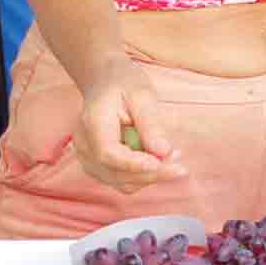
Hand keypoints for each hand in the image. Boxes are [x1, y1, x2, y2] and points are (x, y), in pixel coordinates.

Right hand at [75, 59, 186, 192]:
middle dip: (150, 175)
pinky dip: (142, 175)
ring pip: (119, 182)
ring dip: (148, 177)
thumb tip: (163, 153)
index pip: (108, 153)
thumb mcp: (142, 94)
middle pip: (115, 173)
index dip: (135, 164)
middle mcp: (84, 147)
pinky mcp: (98, 165)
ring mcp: (88, 158)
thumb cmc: (123, 83)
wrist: (104, 82)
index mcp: (93, 124)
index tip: (162, 163)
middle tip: (181, 168)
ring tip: (174, 159)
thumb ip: (151, 124)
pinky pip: (120, 179)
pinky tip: (160, 160)